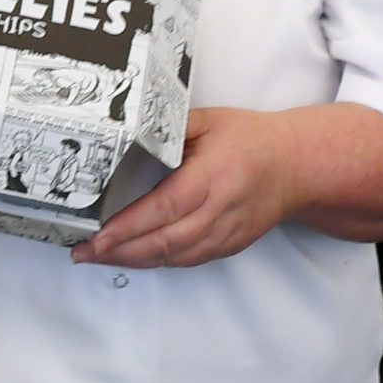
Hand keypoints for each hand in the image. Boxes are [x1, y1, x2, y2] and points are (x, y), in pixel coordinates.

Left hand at [73, 108, 300, 268]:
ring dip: (135, 260)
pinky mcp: (231, 244)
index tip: (99, 235)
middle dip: (121, 251)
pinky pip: (190, 259)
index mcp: (213, 176)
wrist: (298, 166)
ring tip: (99, 256)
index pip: (166, 207)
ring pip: (176, 256)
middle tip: (84, 251)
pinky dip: (159, 261)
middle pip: (166, 241)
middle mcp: (221, 209)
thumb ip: (168, 129)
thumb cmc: (251, 139)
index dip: (130, 226)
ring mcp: (228, 232)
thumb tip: (126, 134)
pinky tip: (134, 257)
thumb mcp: (208, 121)